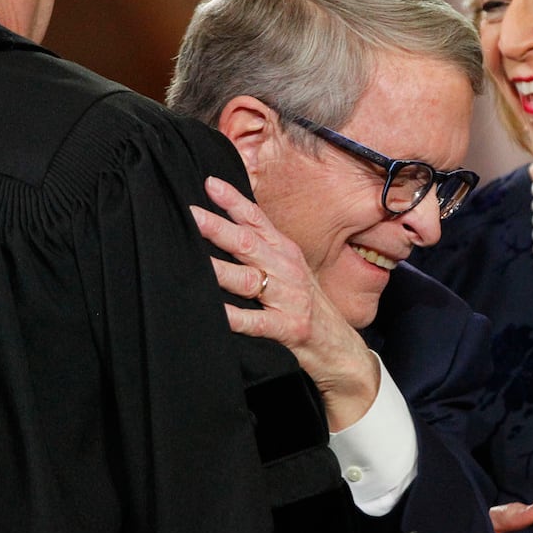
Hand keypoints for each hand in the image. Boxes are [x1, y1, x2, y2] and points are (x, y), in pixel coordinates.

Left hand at [191, 176, 378, 429]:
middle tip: (191, 215)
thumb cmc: (308, 307)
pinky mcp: (288, 329)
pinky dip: (235, 317)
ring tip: (195, 260)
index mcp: (285, 252)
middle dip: (218, 228)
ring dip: (220, 270)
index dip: (234, 201)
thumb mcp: (291, 271)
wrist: (341, 348)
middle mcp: (287, 270)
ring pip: (248, 280)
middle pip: (248, 244)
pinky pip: (256, 322)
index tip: (209, 183)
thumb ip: (263, 249)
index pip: (257, 220)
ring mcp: (289, 299)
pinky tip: (217, 312)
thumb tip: (227, 227)